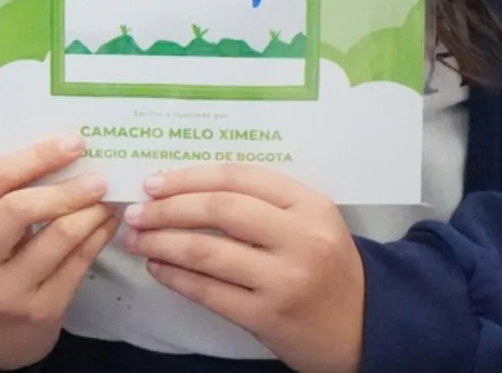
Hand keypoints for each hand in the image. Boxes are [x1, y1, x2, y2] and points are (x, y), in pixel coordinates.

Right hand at [0, 135, 121, 369]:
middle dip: (65, 187)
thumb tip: (58, 152)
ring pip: (57, 238)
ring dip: (90, 211)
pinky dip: (97, 236)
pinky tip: (106, 222)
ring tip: (107, 196)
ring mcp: (5, 292)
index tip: (72, 143)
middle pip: (19, 209)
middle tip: (98, 175)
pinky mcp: (40, 312)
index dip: (35, 157)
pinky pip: (77, 264)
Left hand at [122, 164, 362, 372]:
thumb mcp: (309, 220)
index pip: (239, 177)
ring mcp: (284, 280)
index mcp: (309, 204)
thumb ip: (262, 201)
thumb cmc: (325, 264)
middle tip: (136, 211)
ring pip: (207, 252)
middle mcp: (300, 238)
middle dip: (168, 208)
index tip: (154, 182)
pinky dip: (175, 277)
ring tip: (137, 239)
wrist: (364, 325)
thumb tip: (186, 187)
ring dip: (162, 243)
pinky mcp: (269, 317)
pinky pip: (208, 292)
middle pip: (219, 210)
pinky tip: (158, 267)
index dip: (189, 176)